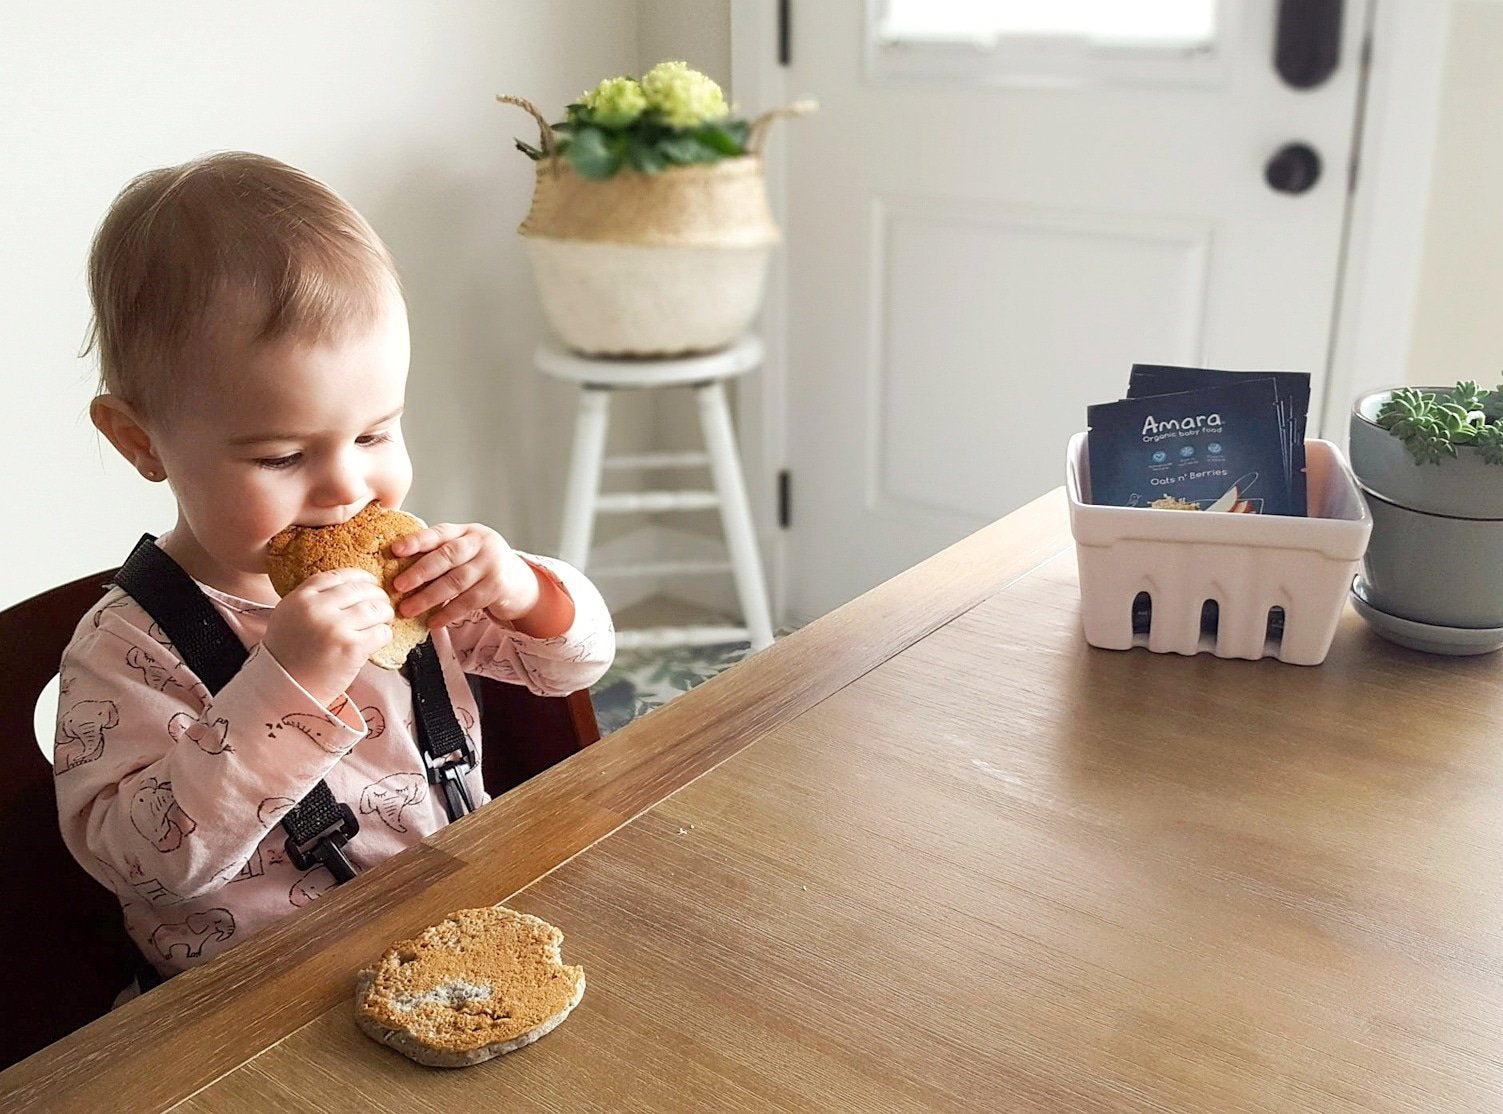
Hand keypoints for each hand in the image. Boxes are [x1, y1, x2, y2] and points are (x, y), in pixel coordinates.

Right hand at [263, 569, 394, 705]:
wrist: (284, 690)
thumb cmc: (289, 655)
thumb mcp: (289, 616)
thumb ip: (313, 599)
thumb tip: (349, 586)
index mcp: (300, 598)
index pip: (339, 576)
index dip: (361, 577)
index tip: (371, 583)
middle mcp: (317, 609)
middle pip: (361, 590)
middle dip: (378, 596)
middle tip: (382, 605)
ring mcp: (335, 628)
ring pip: (376, 608)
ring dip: (385, 614)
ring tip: (384, 622)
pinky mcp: (351, 648)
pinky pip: (381, 632)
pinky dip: (385, 634)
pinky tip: (378, 639)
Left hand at [389, 523, 542, 630]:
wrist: (520, 582)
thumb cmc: (482, 566)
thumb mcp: (465, 552)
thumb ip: (441, 554)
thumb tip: (400, 568)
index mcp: (467, 532)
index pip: (440, 533)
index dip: (417, 541)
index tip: (396, 550)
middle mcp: (481, 544)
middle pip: (448, 556)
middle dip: (420, 572)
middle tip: (398, 586)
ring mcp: (492, 565)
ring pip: (456, 581)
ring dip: (429, 597)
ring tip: (409, 609)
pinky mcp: (498, 587)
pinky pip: (468, 601)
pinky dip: (448, 613)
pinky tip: (434, 621)